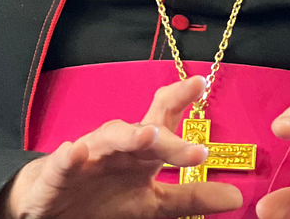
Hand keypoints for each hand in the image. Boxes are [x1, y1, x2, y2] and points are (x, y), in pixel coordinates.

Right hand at [2, 76, 242, 218]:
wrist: (53, 206)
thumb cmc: (105, 198)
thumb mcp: (153, 203)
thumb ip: (191, 196)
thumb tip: (237, 197)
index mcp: (141, 152)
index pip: (163, 119)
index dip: (181, 99)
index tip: (201, 82)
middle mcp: (117, 147)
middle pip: (142, 130)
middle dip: (165, 132)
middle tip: (193, 147)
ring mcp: (88, 156)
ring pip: (108, 139)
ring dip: (127, 136)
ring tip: (147, 136)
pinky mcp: (59, 172)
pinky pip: (63, 162)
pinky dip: (69, 155)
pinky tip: (76, 151)